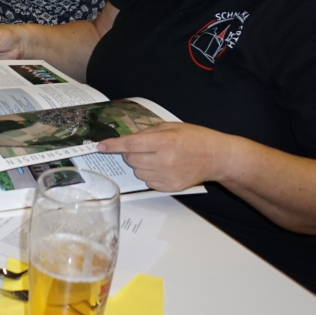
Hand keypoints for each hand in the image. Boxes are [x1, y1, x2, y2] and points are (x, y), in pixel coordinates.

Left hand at [96, 123, 232, 191]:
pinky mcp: (170, 187)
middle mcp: (164, 160)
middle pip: (131, 159)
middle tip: (143, 148)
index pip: (131, 144)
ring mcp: (167, 176)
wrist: (215, 157)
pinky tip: (161, 167)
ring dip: (139, 164)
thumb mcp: (171, 127)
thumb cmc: (194, 138)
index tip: (100, 146)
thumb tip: (127, 139)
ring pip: (137, 171)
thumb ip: (148, 132)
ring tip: (155, 157)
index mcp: (164, 142)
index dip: (113, 145)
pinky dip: (148, 174)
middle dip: (130, 153)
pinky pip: (147, 182)